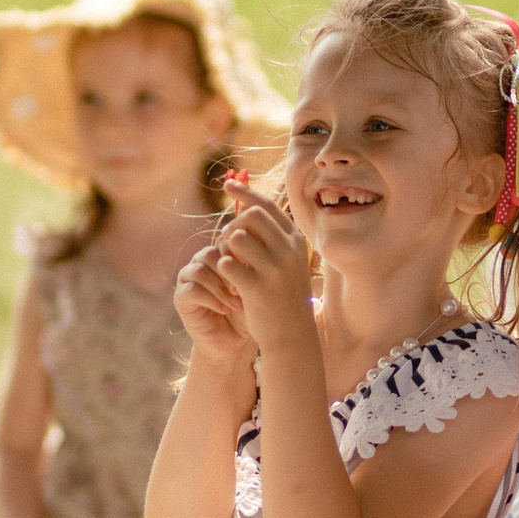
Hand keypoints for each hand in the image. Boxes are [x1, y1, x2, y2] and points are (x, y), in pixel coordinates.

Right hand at [174, 242, 256, 366]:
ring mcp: (188, 279)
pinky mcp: (181, 298)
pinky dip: (210, 298)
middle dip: (228, 272)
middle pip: (210, 254)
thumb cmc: (250, 311)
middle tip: (243, 289)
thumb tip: (253, 251)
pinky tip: (225, 309)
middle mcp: (202, 263)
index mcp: (220, 254)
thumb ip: (249, 267)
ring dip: (220, 287)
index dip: (238, 256)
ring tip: (236, 303)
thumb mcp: (254, 286)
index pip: (224, 242)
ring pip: (199, 270)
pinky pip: (191, 289)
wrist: (236, 341)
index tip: (254, 273)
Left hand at [211, 180, 313, 336]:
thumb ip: (272, 237)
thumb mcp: (287, 261)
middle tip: (228, 242)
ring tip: (229, 262)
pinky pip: (228, 264)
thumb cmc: (284, 294)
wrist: (291, 334)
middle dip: (233, 225)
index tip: (227, 183)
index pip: (267, 205)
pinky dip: (223, 267)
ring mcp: (274, 270)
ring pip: (236, 238)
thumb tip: (247, 208)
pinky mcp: (258, 289)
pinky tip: (229, 279)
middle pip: (250, 216)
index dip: (245, 191)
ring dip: (225, 247)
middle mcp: (288, 251)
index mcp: (295, 241)